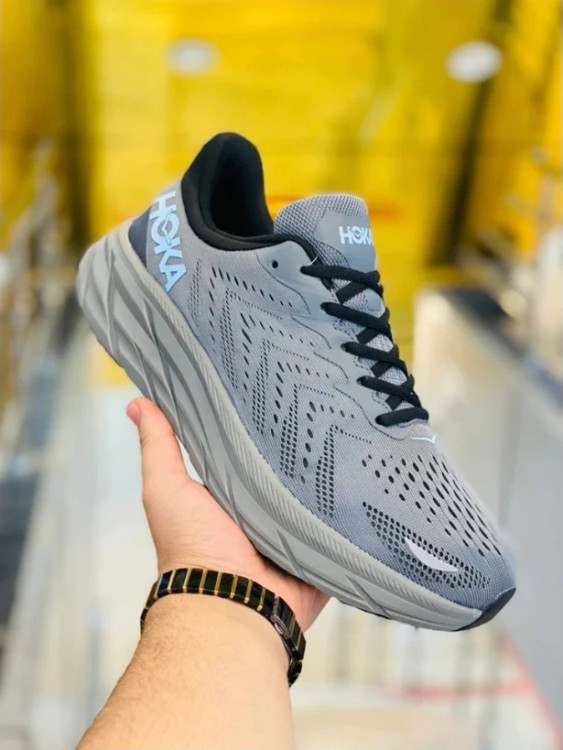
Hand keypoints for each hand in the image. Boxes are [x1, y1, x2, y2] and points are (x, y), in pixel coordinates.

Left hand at [126, 397, 328, 630]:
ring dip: (327, 478)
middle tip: (318, 410)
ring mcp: (295, 532)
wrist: (232, 605)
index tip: (273, 389)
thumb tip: (136, 404)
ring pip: (317, 495)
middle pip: (286, 471)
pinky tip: (365, 480)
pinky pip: (341, 525)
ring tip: (346, 438)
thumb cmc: (192, 550)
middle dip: (300, 449)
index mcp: (231, 495)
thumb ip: (159, 447)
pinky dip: (348, 510)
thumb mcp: (167, 488)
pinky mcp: (322, 550)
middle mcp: (263, 513)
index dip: (259, 426)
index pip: (248, 451)